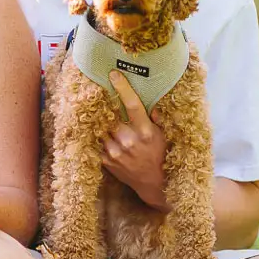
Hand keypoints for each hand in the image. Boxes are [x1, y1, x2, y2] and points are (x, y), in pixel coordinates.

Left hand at [101, 71, 169, 211]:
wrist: (154, 183)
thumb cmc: (160, 155)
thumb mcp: (163, 135)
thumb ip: (155, 118)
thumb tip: (150, 100)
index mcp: (144, 131)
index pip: (132, 105)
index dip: (122, 88)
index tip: (113, 74)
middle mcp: (128, 140)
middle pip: (111, 114)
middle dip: (107, 104)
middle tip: (102, 93)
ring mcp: (115, 152)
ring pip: (100, 127)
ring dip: (100, 120)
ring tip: (98, 111)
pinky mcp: (106, 161)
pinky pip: (96, 142)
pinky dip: (97, 135)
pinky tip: (99, 130)